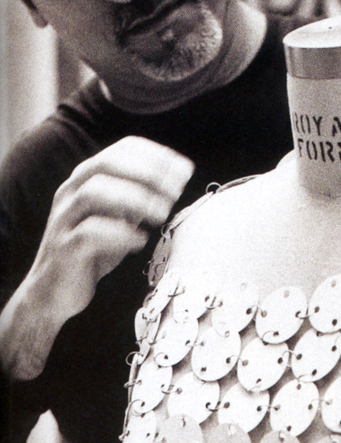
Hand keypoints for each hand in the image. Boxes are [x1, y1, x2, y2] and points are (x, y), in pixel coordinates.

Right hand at [0, 136, 193, 379]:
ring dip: (134, 198)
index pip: (120, 150)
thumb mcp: (118, 221)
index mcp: (86, 180)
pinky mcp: (64, 248)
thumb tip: (174, 182)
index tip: (185, 169)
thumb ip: (138, 201)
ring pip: (93, 192)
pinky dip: (120, 234)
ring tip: (162, 213)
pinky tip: (140, 241)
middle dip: (146, 172)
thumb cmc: (90, 253)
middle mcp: (71, 192)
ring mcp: (64, 219)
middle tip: (176, 189)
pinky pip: (89, 232)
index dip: (155, 155)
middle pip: (105, 164)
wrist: (53, 292)